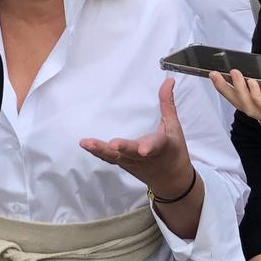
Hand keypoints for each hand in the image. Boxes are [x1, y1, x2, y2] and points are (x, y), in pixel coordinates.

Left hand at [80, 79, 193, 198]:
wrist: (171, 180)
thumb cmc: (174, 151)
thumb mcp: (174, 127)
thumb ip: (167, 104)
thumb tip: (168, 81)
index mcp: (162, 147)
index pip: (157, 145)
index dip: (150, 146)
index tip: (144, 149)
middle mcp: (145, 157)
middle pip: (132, 153)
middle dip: (123, 149)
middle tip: (113, 145)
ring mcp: (132, 163)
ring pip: (115, 158)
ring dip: (101, 150)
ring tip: (86, 143)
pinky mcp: (123, 165)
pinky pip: (110, 159)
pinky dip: (98, 152)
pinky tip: (87, 145)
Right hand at [210, 54, 260, 149]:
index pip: (246, 94)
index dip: (231, 85)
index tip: (219, 72)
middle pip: (241, 102)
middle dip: (225, 90)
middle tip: (212, 75)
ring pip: (249, 108)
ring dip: (239, 91)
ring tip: (233, 75)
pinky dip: (256, 97)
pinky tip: (252, 84)